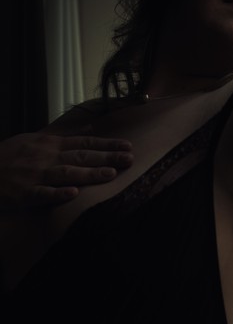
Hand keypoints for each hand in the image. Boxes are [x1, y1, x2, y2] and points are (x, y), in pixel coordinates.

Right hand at [0, 132, 133, 210]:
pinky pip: (42, 194)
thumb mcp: (36, 139)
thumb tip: (90, 128)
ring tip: (110, 174)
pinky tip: (74, 195)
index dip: (107, 144)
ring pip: (66, 173)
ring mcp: (35, 175)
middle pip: (81, 156)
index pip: (85, 143)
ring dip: (89, 173)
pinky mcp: (23, 193)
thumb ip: (64, 135)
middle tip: (129, 159)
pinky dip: (58, 194)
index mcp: (50, 145)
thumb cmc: (9, 155)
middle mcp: (46, 157)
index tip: (128, 146)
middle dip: (106, 157)